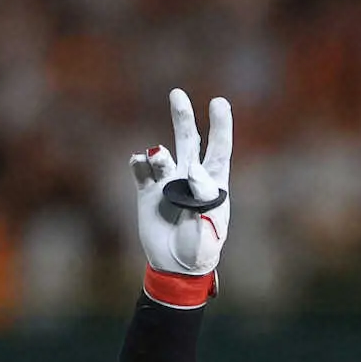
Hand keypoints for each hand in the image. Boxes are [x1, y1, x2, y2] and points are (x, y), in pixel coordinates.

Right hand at [130, 88, 231, 275]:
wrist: (176, 268)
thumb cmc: (200, 250)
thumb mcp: (209, 227)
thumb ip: (203, 197)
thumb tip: (192, 168)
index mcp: (214, 187)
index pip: (219, 151)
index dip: (220, 127)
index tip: (219, 102)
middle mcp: (190, 179)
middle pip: (189, 141)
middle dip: (183, 117)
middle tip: (176, 93)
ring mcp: (167, 183)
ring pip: (162, 153)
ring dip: (159, 153)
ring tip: (157, 158)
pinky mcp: (147, 192)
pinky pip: (141, 170)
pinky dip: (139, 163)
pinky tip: (140, 163)